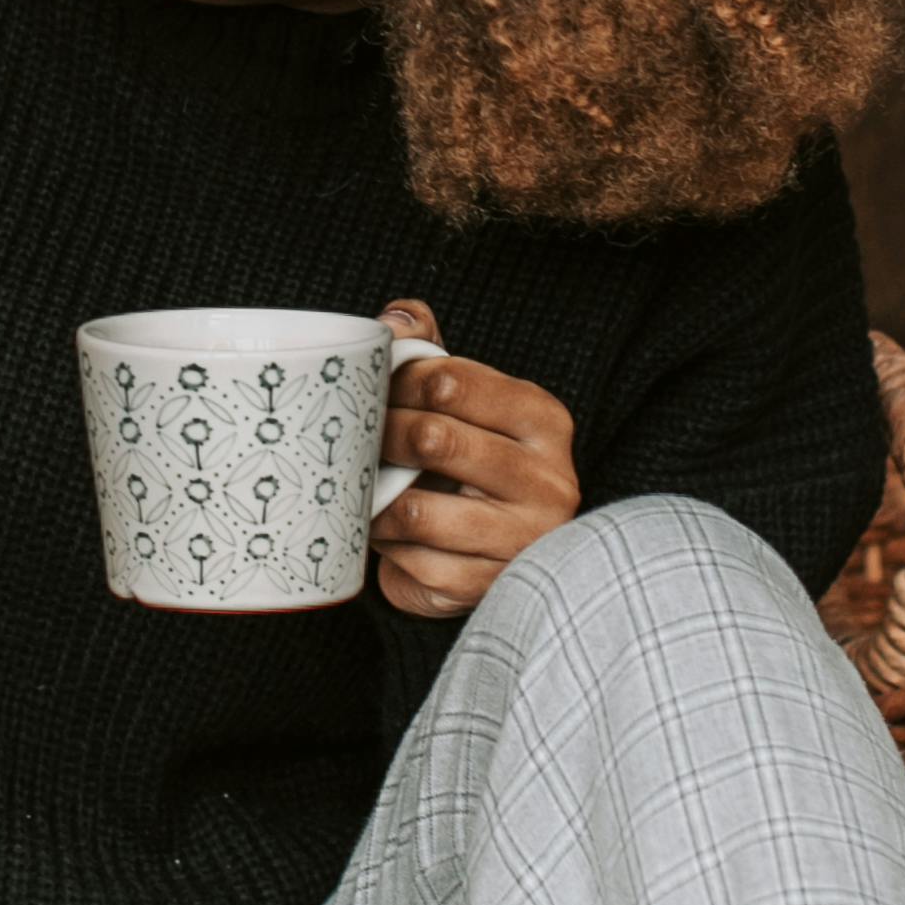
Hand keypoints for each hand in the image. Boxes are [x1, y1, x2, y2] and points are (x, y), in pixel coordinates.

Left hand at [368, 299, 580, 618]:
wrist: (494, 554)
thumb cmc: (473, 462)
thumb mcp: (463, 401)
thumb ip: (430, 350)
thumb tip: (395, 319)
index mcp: (543, 418)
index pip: (450, 381)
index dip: (396, 381)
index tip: (372, 389)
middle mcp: (548, 477)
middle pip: (433, 439)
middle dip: (381, 436)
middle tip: (357, 439)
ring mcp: (522, 537)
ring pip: (417, 509)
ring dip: (375, 498)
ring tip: (363, 487)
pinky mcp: (487, 585)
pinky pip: (414, 560)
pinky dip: (387, 547)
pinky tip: (384, 533)